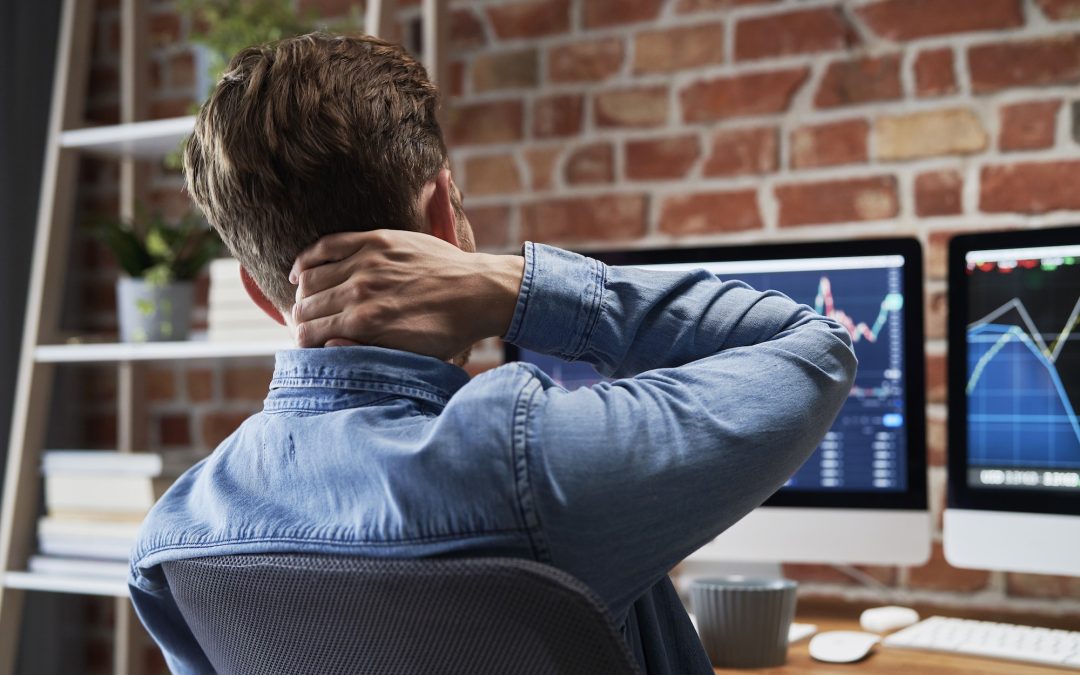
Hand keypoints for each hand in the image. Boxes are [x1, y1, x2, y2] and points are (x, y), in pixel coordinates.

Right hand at [290, 230, 523, 358]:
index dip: (302, 342)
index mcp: (364, 324)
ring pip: (311, 278)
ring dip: (301, 293)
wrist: (478, 292)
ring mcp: (366, 263)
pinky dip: (306, 259)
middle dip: (300, 319)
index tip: (306, 344)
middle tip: (304, 324)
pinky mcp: (375, 241)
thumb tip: (328, 346)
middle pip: (305, 306)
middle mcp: (359, 292)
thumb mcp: (409, 356)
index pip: (309, 334)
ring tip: (305, 301)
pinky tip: (300, 271)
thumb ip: (365, 352)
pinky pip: (326, 245)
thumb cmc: (447, 330)